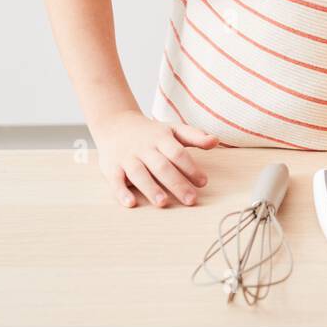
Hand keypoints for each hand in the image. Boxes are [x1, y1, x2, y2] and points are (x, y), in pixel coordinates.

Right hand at [92, 109, 218, 207]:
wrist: (115, 123)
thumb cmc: (150, 132)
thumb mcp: (173, 130)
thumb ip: (194, 136)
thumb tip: (215, 141)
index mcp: (161, 138)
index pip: (178, 153)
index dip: (191, 168)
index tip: (203, 182)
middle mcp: (144, 147)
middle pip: (161, 166)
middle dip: (176, 183)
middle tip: (190, 200)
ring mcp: (127, 157)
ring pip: (139, 173)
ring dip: (151, 188)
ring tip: (163, 203)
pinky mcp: (111, 167)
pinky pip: (115, 180)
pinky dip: (121, 192)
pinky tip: (130, 203)